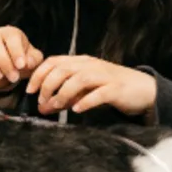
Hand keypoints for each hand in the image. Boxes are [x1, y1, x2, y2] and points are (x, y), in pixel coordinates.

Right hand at [0, 26, 43, 91]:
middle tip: (13, 77)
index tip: (22, 66)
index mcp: (9, 33)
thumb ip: (34, 60)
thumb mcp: (32, 61)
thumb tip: (27, 62)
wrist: (8, 72)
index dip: (16, 51)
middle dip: (4, 62)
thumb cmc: (21, 62)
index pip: (10, 37)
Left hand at [27, 56, 155, 115]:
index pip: (53, 62)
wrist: (142, 89)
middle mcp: (91, 65)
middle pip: (63, 69)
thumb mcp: (83, 91)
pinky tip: (77, 110)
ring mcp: (104, 75)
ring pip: (79, 79)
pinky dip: (86, 101)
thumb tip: (42, 108)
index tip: (29, 90)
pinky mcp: (117, 88)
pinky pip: (99, 93)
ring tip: (56, 106)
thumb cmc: (109, 89)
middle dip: (48, 85)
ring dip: (64, 93)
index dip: (39, 75)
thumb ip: (63, 98)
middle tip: (41, 101)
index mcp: (80, 62)